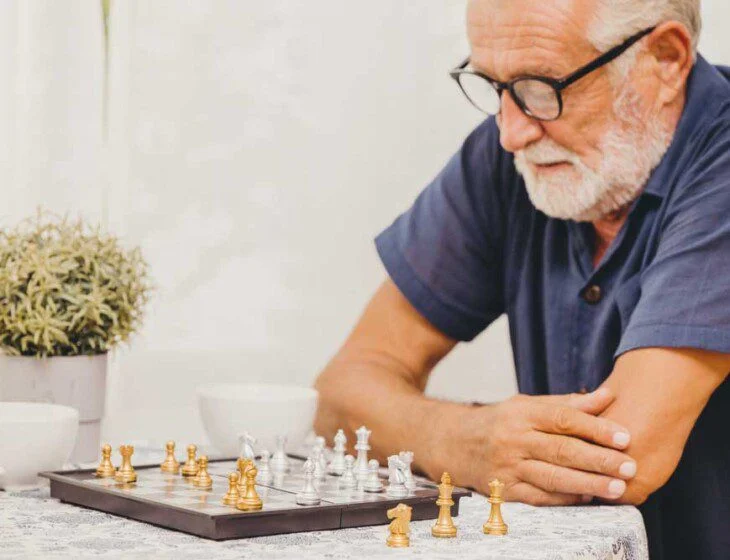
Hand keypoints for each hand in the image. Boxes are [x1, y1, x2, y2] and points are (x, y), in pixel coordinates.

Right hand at [435, 389, 636, 505]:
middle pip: (561, 450)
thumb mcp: (527, 405)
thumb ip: (568, 404)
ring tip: (618, 488)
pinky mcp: (504, 490)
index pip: (563, 419)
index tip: (624, 436)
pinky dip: (565, 499)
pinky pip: (539, 497)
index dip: (595, 427)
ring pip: (552, 477)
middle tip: (630, 465)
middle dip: (599, 459)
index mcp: (522, 413)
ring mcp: (507, 466)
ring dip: (588, 483)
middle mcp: (513, 439)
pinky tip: (588, 498)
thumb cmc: (500, 422)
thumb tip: (607, 396)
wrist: (454, 443)